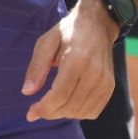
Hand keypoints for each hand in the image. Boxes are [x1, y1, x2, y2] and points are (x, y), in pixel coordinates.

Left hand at [21, 0, 116, 121]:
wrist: (98, 24)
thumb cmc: (68, 32)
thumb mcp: (47, 41)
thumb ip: (37, 67)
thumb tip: (27, 92)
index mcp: (77, 60)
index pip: (60, 95)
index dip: (44, 108)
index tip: (30, 114)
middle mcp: (94, 73)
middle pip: (69, 106)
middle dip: (50, 112)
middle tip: (37, 109)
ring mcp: (105, 81)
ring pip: (80, 112)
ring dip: (62, 113)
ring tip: (52, 104)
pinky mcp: (110, 86)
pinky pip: (93, 111)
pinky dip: (78, 113)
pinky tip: (67, 103)